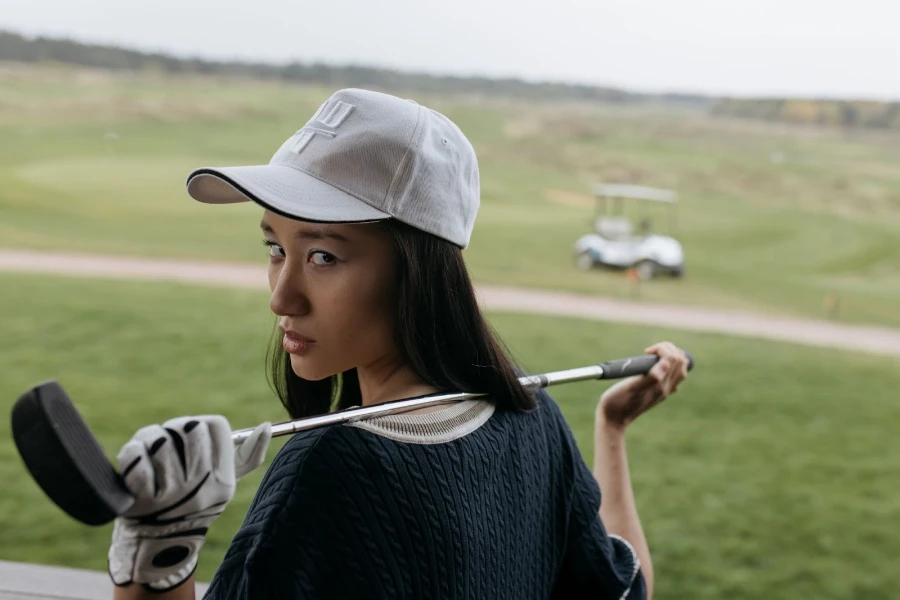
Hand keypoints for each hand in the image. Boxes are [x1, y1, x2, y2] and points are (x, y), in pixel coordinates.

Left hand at [108, 416, 270, 592]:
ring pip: (159, 439)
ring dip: (148, 440)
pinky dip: (131, 455)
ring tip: (148, 456)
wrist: (157, 542)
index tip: (190, 439)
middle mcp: (202, 487)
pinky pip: (136, 457)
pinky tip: (135, 467)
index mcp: (224, 480)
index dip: (199, 424)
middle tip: (167, 446)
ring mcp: (172, 493)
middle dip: (172, 430)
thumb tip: (267, 426)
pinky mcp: (142, 497)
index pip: (216, 426)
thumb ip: (247, 456)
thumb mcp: (223, 483)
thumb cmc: (193, 501)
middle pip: (188, 427)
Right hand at [597, 341, 689, 431]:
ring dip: (670, 356)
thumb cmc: (617, 402)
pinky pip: (673, 377)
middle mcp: (665, 388)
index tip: (646, 352)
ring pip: (680, 368)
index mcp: (660, 385)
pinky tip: (655, 367)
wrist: (614, 419)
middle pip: (680, 361)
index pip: (673, 358)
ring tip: (654, 356)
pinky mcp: (659, 393)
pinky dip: (668, 366)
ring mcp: (664, 391)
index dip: (662, 349)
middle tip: (651, 351)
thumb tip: (667, 363)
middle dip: (668, 349)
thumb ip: (651, 377)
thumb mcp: (630, 387)